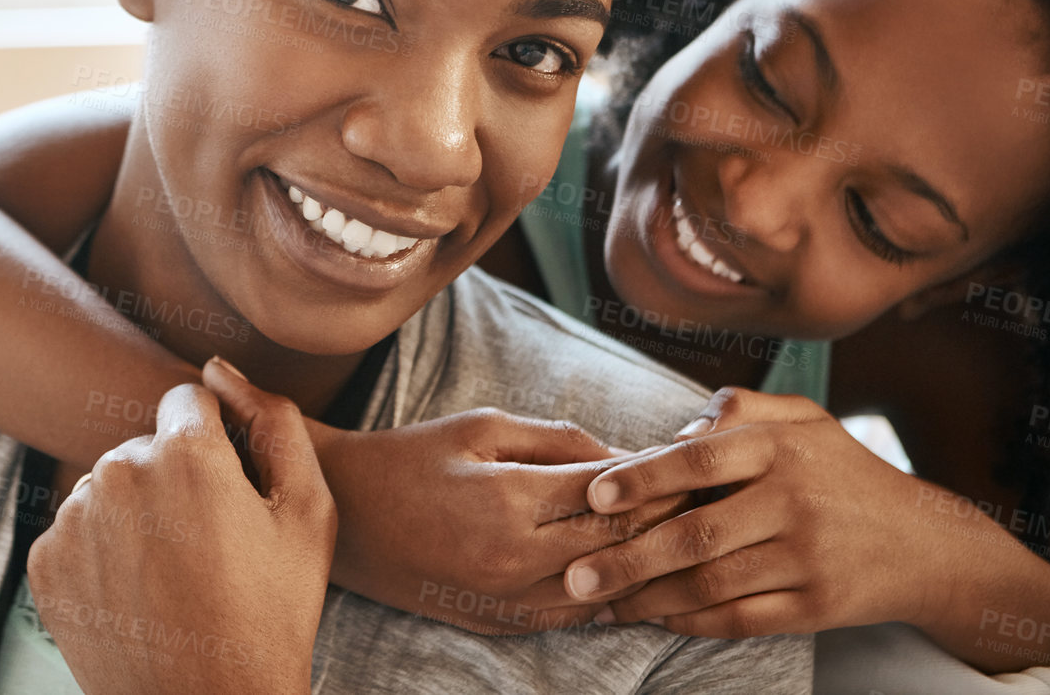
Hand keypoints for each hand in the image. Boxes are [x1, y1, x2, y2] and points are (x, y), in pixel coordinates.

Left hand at [27, 359, 335, 694]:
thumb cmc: (271, 614)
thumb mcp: (307, 513)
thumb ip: (274, 421)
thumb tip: (220, 369)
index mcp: (184, 452)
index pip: (188, 402)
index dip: (216, 443)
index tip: (228, 492)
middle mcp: (118, 472)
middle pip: (146, 446)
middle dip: (174, 479)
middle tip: (207, 547)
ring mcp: (74, 519)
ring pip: (109, 487)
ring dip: (136, 515)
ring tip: (173, 575)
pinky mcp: (45, 561)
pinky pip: (77, 530)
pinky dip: (102, 551)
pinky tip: (137, 593)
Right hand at [302, 398, 685, 634]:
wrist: (343, 512)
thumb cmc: (411, 457)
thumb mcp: (482, 426)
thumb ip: (559, 441)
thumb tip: (628, 457)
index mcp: (510, 499)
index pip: (616, 495)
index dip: (664, 481)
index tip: (697, 466)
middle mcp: (514, 558)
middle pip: (620, 547)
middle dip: (667, 523)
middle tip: (705, 502)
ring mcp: (505, 599)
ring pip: (605, 591)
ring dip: (644, 567)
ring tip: (680, 540)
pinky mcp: (497, 623)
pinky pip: (573, 618)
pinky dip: (607, 596)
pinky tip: (629, 575)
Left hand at [563, 387, 939, 637]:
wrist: (927, 542)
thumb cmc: (842, 472)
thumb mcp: (804, 420)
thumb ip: (740, 409)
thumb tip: (676, 432)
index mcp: (782, 450)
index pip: (699, 462)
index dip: (642, 479)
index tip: (594, 495)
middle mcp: (794, 502)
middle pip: (696, 535)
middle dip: (627, 558)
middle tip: (574, 574)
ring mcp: (807, 559)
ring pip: (710, 584)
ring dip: (647, 598)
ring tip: (600, 603)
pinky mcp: (817, 608)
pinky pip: (740, 619)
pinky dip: (690, 622)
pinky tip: (653, 618)